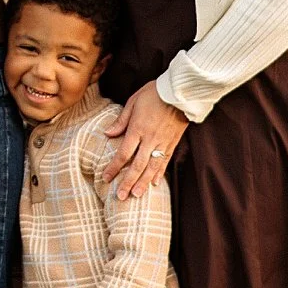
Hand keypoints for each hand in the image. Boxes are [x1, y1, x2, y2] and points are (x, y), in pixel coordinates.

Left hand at [102, 79, 187, 197]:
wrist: (180, 91)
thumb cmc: (154, 93)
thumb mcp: (133, 101)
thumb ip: (121, 120)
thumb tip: (108, 134)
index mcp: (137, 128)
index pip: (123, 153)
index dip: (114, 167)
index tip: (106, 178)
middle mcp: (150, 139)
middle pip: (137, 165)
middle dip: (127, 182)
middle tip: (120, 196)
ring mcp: (163, 142)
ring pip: (152, 167)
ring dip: (143, 182)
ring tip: (136, 195)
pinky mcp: (173, 142)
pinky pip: (165, 161)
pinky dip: (160, 173)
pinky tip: (156, 183)